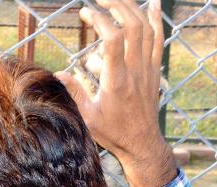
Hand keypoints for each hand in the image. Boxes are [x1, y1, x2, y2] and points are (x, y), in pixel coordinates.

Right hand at [55, 0, 176, 186]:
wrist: (142, 142)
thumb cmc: (113, 132)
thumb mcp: (87, 116)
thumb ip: (74, 93)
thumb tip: (58, 73)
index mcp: (117, 80)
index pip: (113, 40)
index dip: (100, 20)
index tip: (86, 12)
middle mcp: (135, 70)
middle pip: (133, 26)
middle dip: (117, 6)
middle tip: (99, 0)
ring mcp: (148, 68)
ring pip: (147, 29)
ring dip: (132, 8)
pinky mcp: (154, 69)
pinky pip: (158, 38)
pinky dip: (155, 18)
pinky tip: (152, 3)